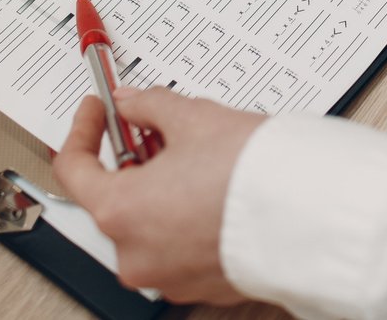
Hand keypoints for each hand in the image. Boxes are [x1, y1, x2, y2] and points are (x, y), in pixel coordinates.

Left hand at [54, 87, 265, 303]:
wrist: (311, 215)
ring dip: (163, 188)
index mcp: (120, 212)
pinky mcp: (201, 284)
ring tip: (197, 155)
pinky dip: (187, 216)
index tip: (97, 112)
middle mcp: (135, 254)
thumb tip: (133, 102)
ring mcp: (168, 275)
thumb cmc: (253, 174)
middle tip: (157, 127)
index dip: (84, 130)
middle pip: (115, 198)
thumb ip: (151, 106)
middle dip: (134, 159)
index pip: (74, 169)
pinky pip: (180, 245)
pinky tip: (214, 188)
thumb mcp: (194, 118)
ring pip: (149, 223)